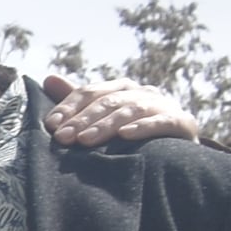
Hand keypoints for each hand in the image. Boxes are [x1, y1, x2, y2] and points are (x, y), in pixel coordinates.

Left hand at [36, 74, 200, 149]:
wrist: (177, 152)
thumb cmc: (132, 133)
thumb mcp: (104, 117)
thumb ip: (78, 100)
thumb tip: (48, 78)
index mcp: (122, 89)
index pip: (90, 92)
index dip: (69, 106)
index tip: (51, 125)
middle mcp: (142, 92)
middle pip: (109, 101)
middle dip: (84, 119)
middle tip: (63, 138)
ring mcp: (164, 105)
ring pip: (131, 110)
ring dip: (107, 124)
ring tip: (86, 140)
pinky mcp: (182, 122)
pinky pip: (162, 122)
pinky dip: (143, 127)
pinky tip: (125, 135)